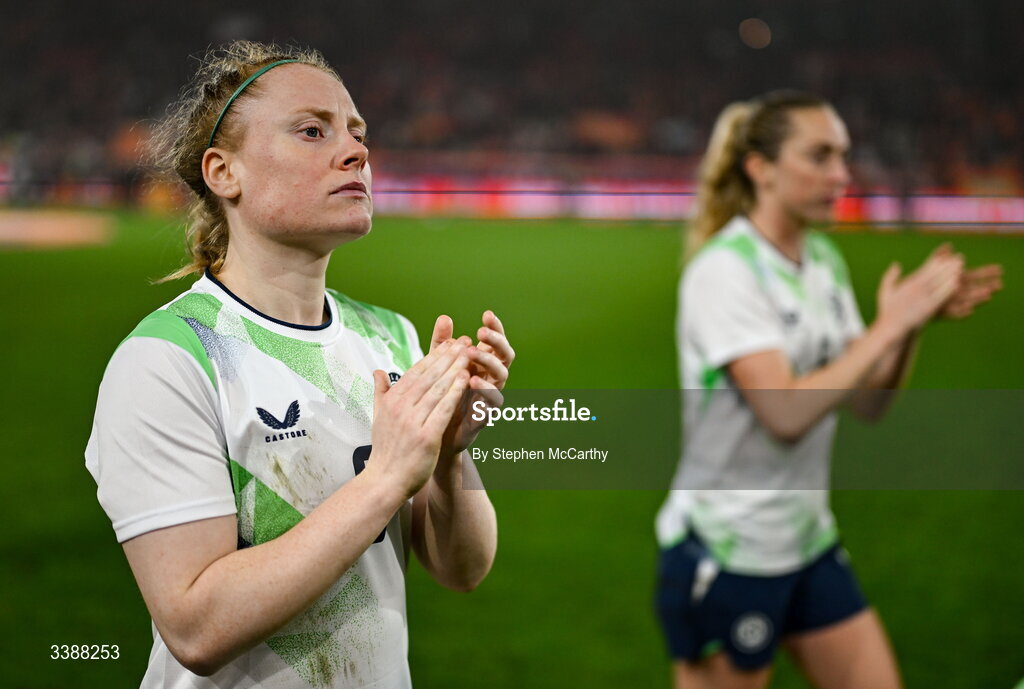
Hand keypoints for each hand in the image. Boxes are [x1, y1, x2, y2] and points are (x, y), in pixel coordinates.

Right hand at [367, 340, 470, 497]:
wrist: (385, 480)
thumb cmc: (386, 450)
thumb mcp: (378, 416)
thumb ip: (380, 392)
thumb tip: (377, 372)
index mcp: (391, 400)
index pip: (416, 372)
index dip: (434, 355)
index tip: (449, 343)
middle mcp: (400, 407)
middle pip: (429, 376)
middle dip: (448, 356)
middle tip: (464, 342)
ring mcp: (412, 421)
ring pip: (437, 389)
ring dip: (455, 369)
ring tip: (469, 356)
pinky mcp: (426, 436)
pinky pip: (443, 409)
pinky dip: (455, 393)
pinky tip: (467, 381)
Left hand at [430, 311, 514, 455]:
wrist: (434, 432)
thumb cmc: (440, 395)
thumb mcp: (437, 365)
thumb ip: (442, 343)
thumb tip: (444, 317)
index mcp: (483, 364)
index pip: (496, 342)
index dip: (495, 328)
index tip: (486, 314)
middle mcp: (491, 378)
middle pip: (505, 355)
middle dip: (496, 342)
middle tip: (481, 333)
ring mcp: (490, 396)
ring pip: (502, 376)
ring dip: (489, 362)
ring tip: (472, 352)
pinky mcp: (484, 414)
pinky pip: (492, 402)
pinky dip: (485, 390)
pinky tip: (472, 380)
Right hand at [876, 248, 962, 336]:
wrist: (890, 328)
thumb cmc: (888, 312)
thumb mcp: (885, 292)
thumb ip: (890, 277)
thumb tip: (896, 264)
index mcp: (908, 284)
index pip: (926, 269)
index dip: (938, 261)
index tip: (948, 255)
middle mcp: (916, 289)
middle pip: (936, 273)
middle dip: (948, 265)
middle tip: (960, 257)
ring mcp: (923, 298)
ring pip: (939, 283)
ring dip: (951, 274)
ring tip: (962, 267)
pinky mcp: (928, 308)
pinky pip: (940, 297)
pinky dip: (948, 289)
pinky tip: (957, 284)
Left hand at [925, 244, 1002, 318]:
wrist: (909, 307)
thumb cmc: (920, 287)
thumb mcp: (929, 269)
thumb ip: (938, 258)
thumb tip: (949, 245)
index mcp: (955, 282)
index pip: (974, 276)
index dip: (987, 272)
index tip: (1000, 269)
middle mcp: (955, 293)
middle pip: (974, 289)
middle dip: (987, 286)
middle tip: (1001, 284)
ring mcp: (949, 304)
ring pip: (966, 301)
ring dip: (977, 299)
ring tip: (989, 295)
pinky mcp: (941, 314)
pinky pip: (953, 314)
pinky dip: (961, 313)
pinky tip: (970, 311)